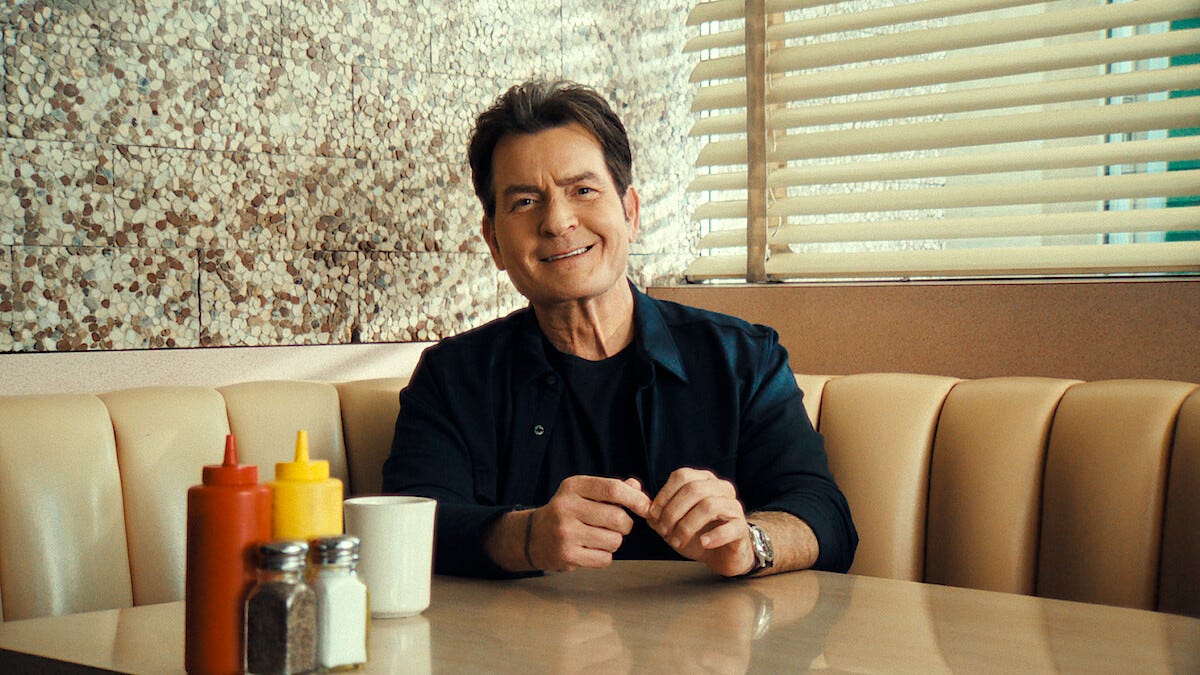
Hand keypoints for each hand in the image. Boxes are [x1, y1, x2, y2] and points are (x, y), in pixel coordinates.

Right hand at [528, 475, 650, 571]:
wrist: (534, 536)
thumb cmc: (568, 512)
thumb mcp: (585, 493)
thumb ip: (612, 489)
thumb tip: (637, 488)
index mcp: (573, 486)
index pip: (613, 489)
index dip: (636, 499)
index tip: (645, 507)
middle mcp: (566, 507)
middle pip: (618, 518)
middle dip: (626, 525)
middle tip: (618, 526)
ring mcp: (565, 532)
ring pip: (614, 541)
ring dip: (614, 542)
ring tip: (600, 537)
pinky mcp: (566, 554)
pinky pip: (604, 559)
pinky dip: (605, 556)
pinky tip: (591, 549)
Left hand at [646, 468, 753, 576]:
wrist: (721, 556)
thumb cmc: (695, 534)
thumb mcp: (671, 522)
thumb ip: (654, 511)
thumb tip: (636, 496)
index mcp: (703, 480)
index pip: (682, 476)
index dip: (664, 495)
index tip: (653, 515)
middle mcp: (721, 488)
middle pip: (694, 490)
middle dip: (673, 512)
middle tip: (663, 532)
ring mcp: (734, 506)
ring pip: (709, 506)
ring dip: (687, 526)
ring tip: (678, 542)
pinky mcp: (742, 527)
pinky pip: (730, 527)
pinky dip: (714, 536)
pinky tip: (703, 543)